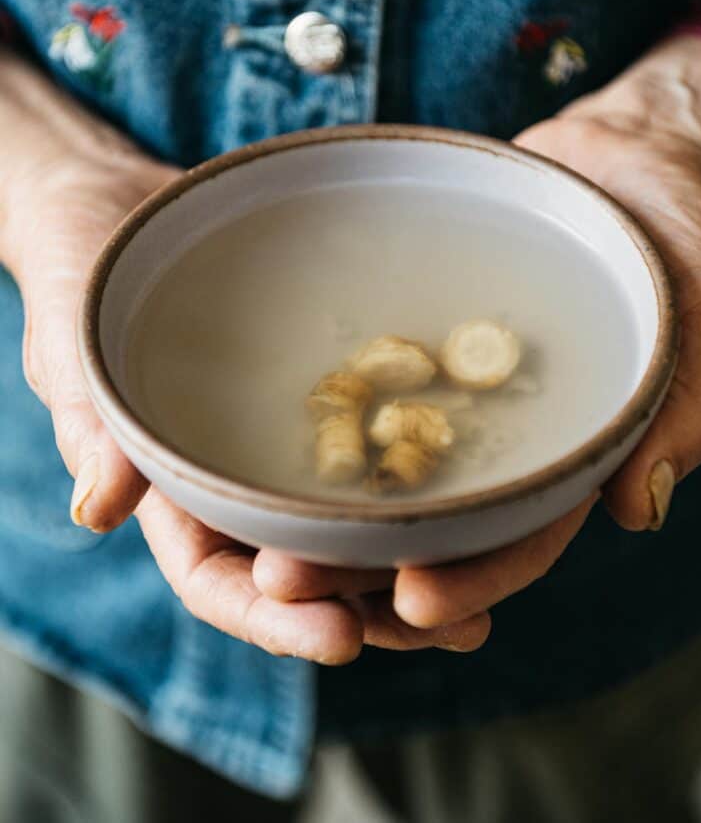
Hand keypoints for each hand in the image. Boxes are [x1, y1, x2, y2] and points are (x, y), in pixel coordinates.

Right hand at [0, 53, 489, 661]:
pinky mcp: (328, 392)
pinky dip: (421, 482)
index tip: (340, 637)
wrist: (124, 208)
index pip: (219, 579)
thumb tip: (98, 511)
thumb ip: (88, 423)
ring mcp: (285, 441)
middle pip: (301, 575)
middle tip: (445, 627)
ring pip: (348, 529)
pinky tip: (482, 500)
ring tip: (478, 602)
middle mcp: (235, 482)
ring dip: (410, 569)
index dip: (275, 617)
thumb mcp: (73, 343)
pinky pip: (377, 446)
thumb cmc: (82, 278)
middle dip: (368, 609)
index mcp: (171, 493)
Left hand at [254, 34, 700, 634]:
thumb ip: (683, 408)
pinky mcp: (420, 333)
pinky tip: (266, 434)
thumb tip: (636, 512)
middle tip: (287, 579)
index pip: (527, 533)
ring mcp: (459, 388)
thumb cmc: (689, 235)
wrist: (632, 161)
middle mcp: (508, 435)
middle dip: (367, 558)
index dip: (475, 576)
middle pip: (437, 517)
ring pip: (388, 463)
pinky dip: (327, 412)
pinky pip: (370, 379)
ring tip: (251, 532)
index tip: (414, 602)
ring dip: (325, 502)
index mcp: (579, 454)